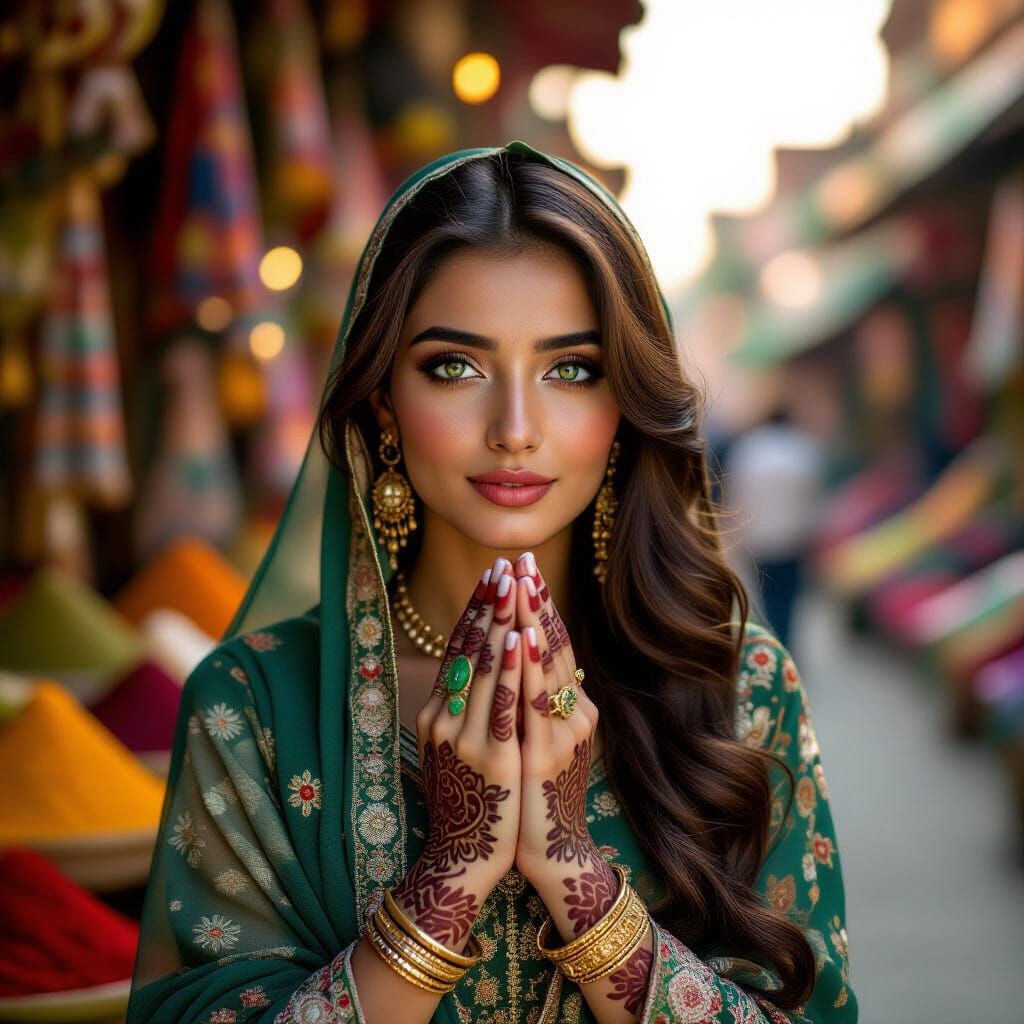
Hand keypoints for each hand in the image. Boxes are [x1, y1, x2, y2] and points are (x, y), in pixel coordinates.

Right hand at [393, 555, 523, 952]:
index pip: (458, 649)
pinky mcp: (491, 759)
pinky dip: (509, 670)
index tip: (492, 575)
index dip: (476, 610)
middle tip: (504, 565)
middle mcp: (444, 719)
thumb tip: (487, 664)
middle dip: (489, 605)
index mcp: (437, 713)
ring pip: (484, 669)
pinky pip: (501, 706)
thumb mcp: (458, 746)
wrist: (464, 858)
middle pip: (469, 650)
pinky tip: (517, 641)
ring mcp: (464, 738)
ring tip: (513, 586)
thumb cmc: (470, 800)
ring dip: (500, 623)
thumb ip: (467, 708)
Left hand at [510, 553, 605, 891]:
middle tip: (523, 558)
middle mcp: (572, 713)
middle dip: (536, 600)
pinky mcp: (546, 755)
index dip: (541, 604)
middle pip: (553, 645)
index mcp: (571, 706)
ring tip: (521, 581)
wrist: (548, 852)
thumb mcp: (542, 739)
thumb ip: (536, 701)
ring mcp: (562, 732)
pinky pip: (535, 702)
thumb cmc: (537, 794)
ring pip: (546, 665)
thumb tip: (518, 658)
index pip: (555, 644)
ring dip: (531, 620)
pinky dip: (529, 667)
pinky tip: (522, 637)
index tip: (525, 567)